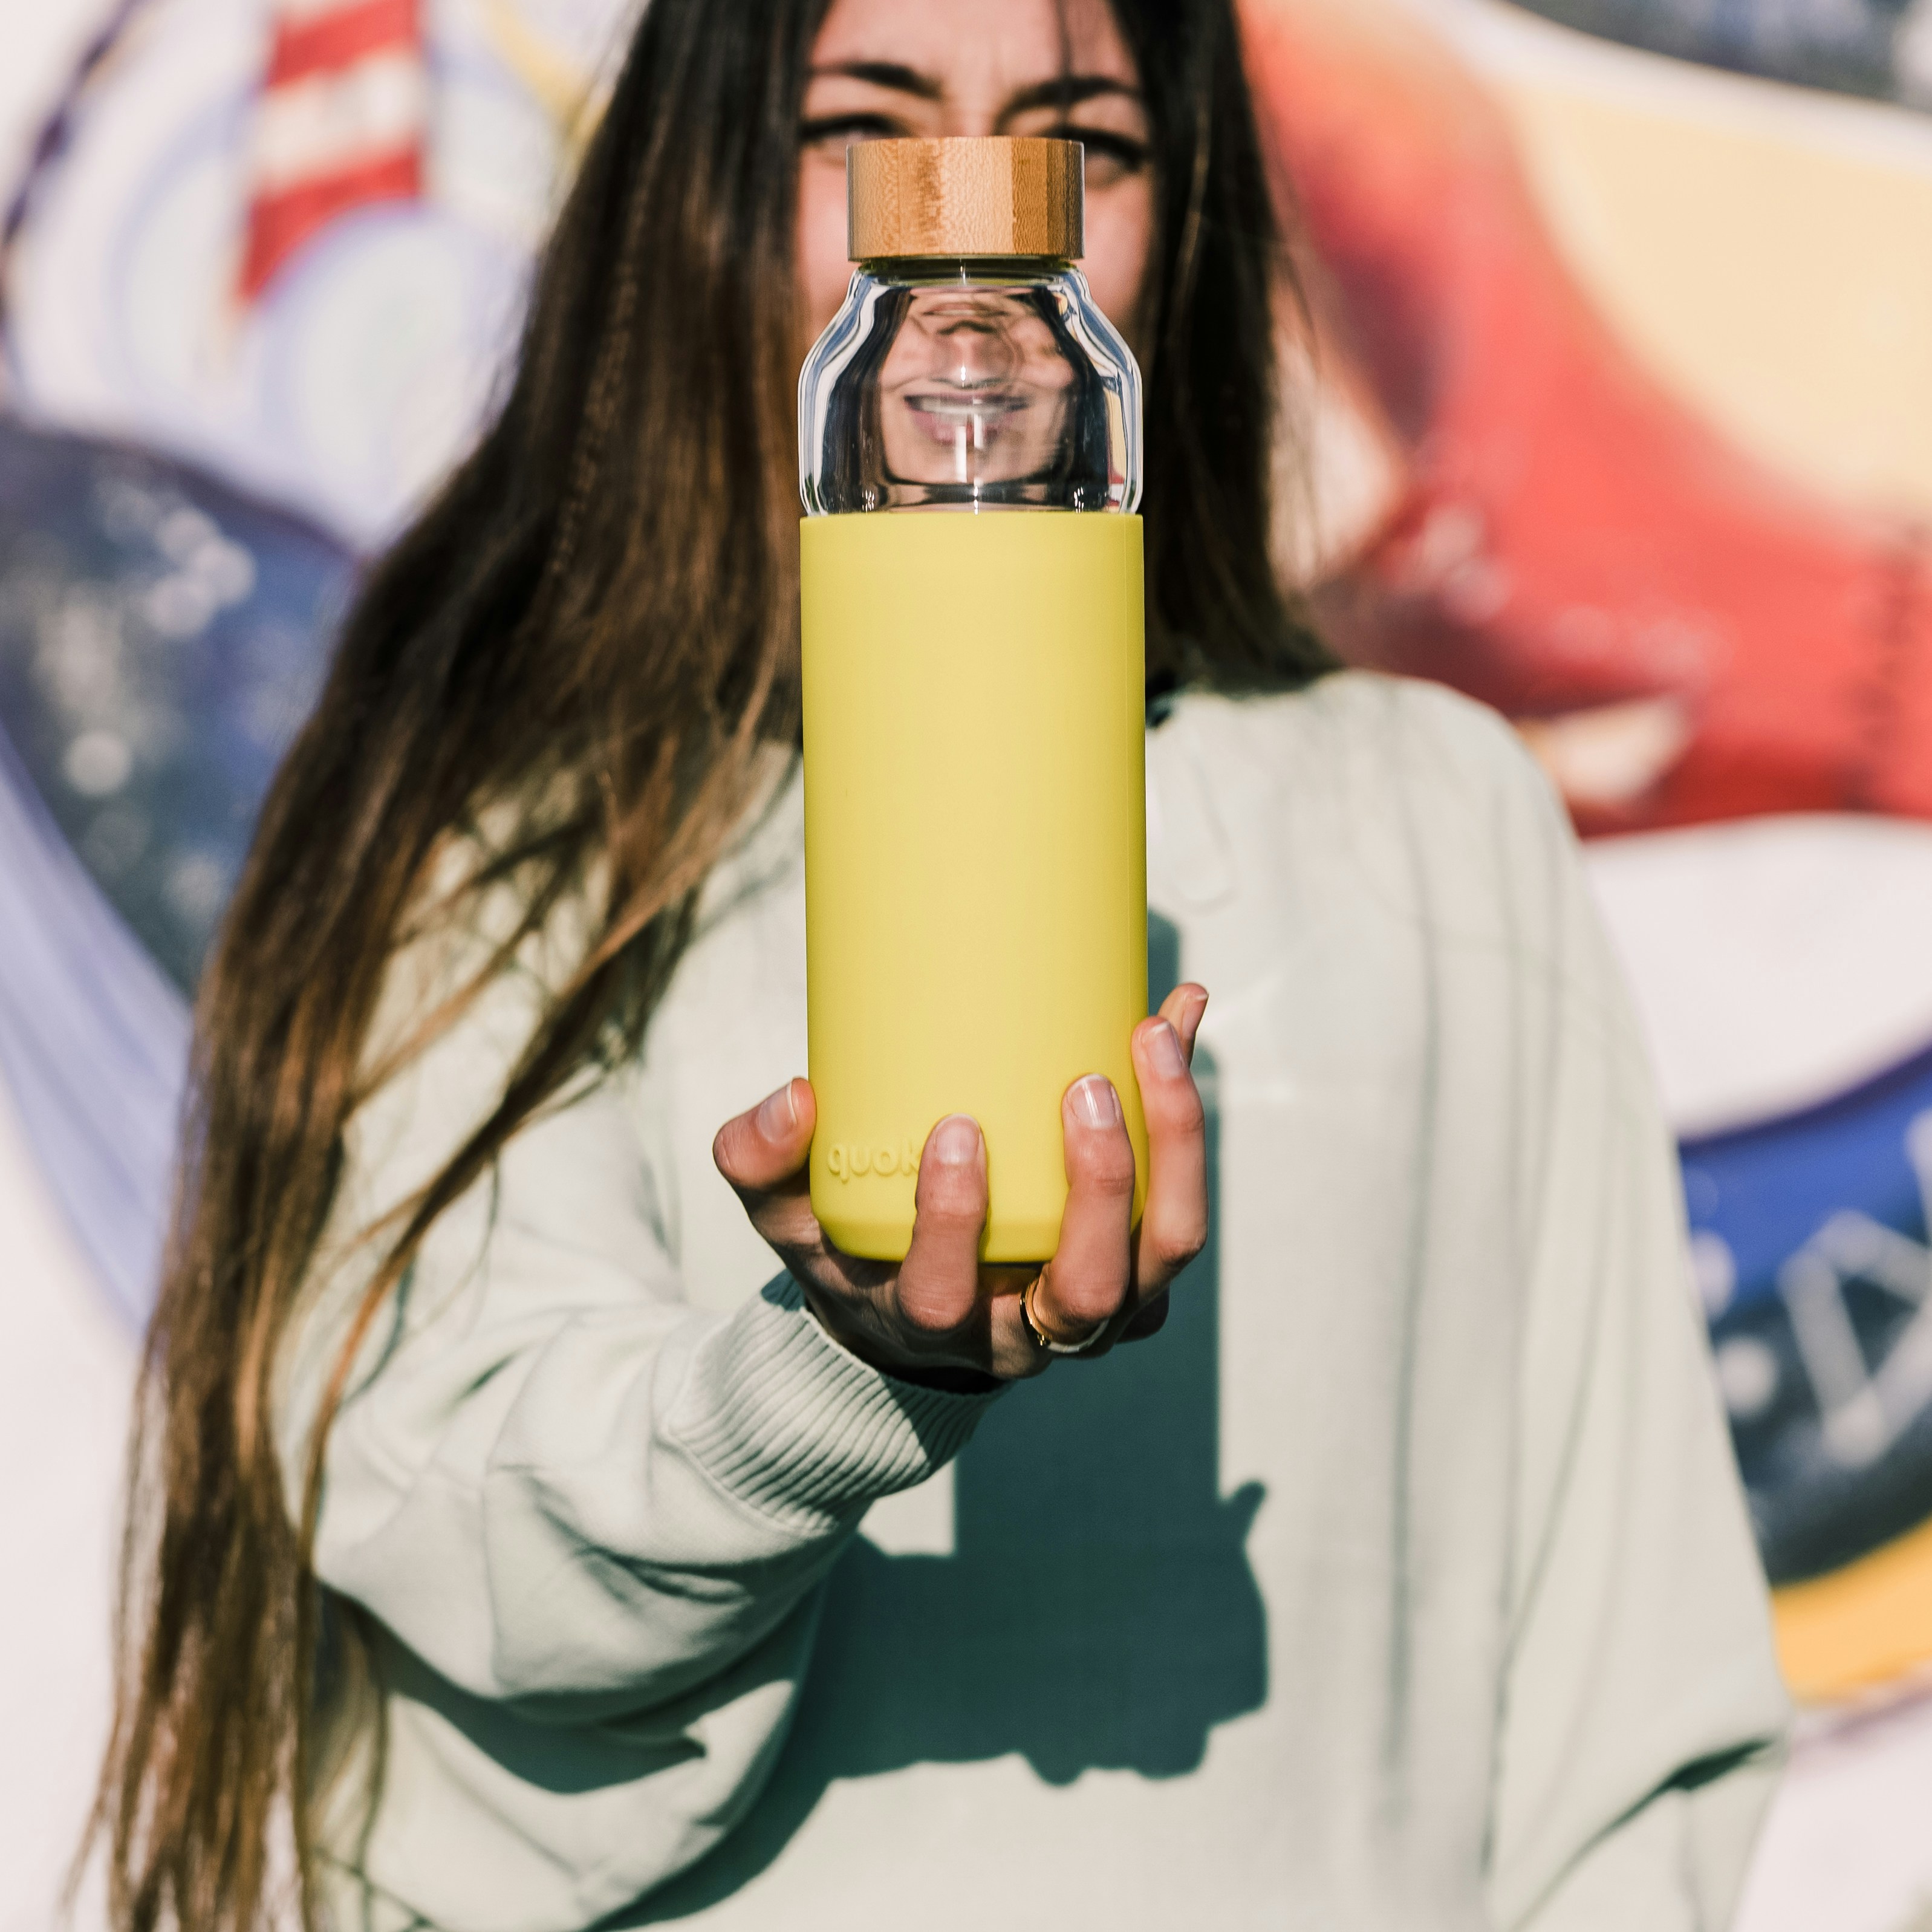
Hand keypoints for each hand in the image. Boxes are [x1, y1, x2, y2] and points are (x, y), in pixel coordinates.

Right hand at [712, 986, 1209, 1382]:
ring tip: (1154, 1036)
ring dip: (1175, 1147)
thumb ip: (760, 1161)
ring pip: (1164, 1251)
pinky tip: (1173, 1015)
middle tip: (1085, 1086)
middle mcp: (1031, 1335)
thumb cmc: (850, 1250)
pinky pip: (1182, 1206)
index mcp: (934, 1324)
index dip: (957, 1225)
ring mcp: (1102, 1310)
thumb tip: (792, 1097)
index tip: (955, 1131)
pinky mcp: (1141, 1272)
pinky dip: (1188, 1114)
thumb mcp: (785, 1217)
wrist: (913, 1316)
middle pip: (1090, 1291)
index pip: (948, 1298)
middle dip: (1100, 1188)